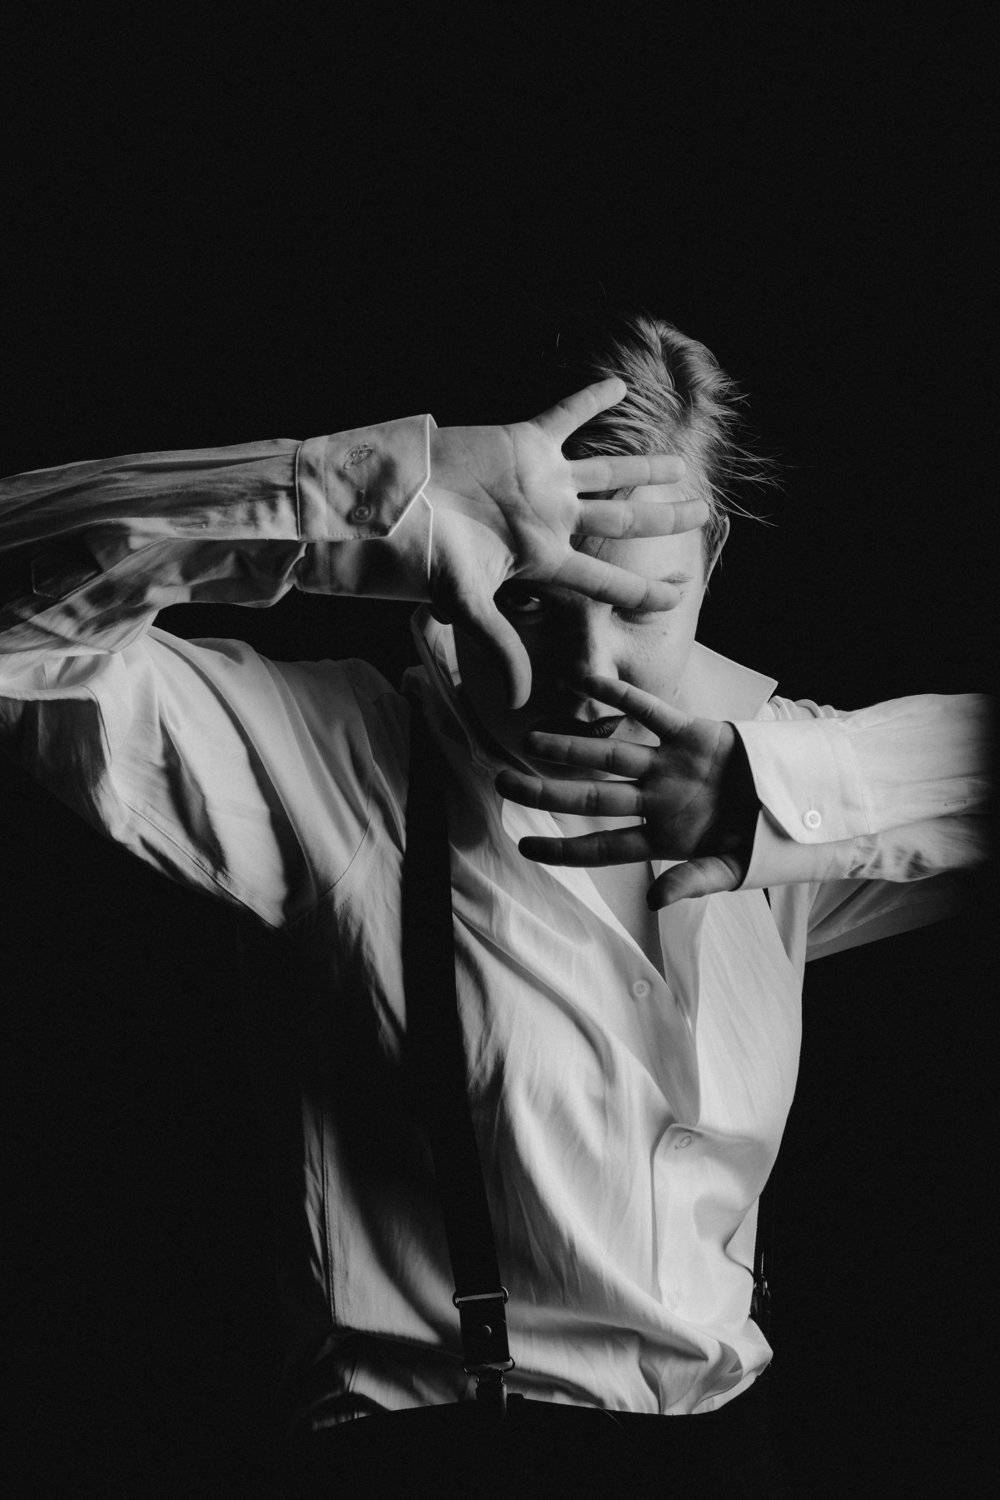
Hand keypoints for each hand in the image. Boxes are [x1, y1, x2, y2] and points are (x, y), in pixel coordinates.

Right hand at [424, 378, 707, 707]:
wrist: (395, 500)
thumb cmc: (426, 553)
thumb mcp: (466, 602)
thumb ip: (500, 645)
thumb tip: (520, 701)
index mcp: (546, 559)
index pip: (609, 580)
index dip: (647, 590)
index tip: (682, 592)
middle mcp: (551, 521)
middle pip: (622, 522)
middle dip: (664, 519)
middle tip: (703, 513)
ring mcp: (541, 482)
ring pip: (608, 474)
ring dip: (644, 469)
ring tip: (679, 466)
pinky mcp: (523, 444)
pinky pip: (565, 417)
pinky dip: (590, 400)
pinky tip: (618, 386)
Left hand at [494, 676, 759, 906]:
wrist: (805, 805)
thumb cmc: (766, 843)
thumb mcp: (733, 870)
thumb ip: (693, 881)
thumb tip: (655, 899)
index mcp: (663, 837)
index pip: (603, 847)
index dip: (564, 850)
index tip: (525, 848)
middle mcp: (657, 800)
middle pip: (592, 798)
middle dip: (546, 791)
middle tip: (502, 783)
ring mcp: (671, 766)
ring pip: (611, 755)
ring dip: (571, 748)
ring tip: (530, 740)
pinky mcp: (693, 733)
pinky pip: (650, 712)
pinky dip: (620, 697)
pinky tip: (586, 683)